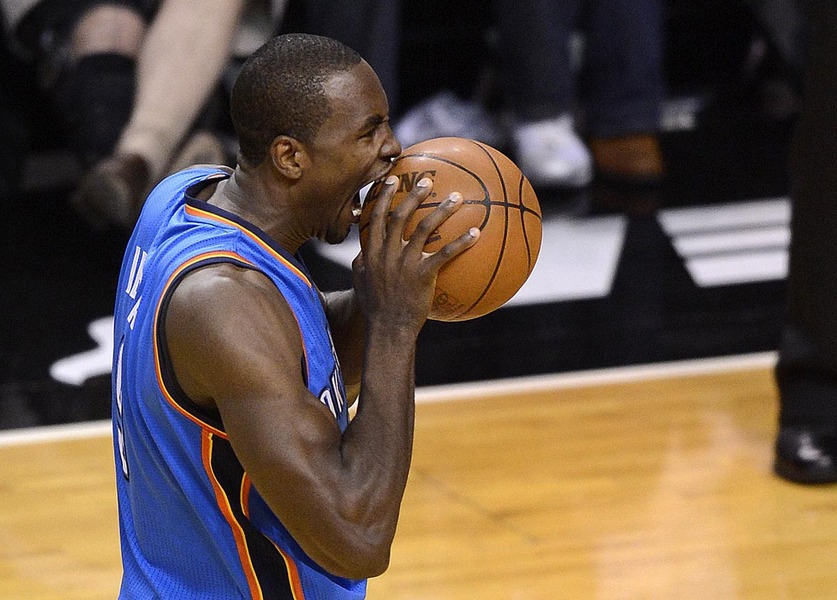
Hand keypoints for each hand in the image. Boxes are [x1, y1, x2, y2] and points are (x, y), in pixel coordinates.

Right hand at [353, 175, 478, 333]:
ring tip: (456, 198)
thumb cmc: (374, 308)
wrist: (387, 329)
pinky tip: (476, 233)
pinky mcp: (422, 275)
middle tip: (427, 181)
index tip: (392, 179)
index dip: (383, 196)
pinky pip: (445, 254)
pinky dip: (461, 242)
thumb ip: (361, 263)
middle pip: (400, 216)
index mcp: (371, 252)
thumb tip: (362, 252)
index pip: (376, 217)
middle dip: (413, 195)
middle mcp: (387, 253)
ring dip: (441, 210)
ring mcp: (404, 263)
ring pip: (425, 228)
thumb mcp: (360, 282)